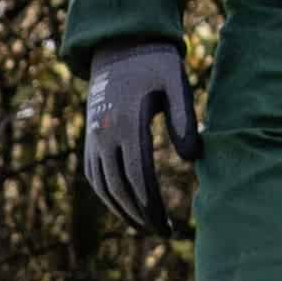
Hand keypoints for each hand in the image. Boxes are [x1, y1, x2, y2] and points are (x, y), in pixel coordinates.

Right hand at [81, 42, 198, 234]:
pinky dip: (107, 197)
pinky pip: (94, 176)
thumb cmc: (154, 64)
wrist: (119, 47)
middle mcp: (104, 133)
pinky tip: (125, 208)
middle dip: (140, 215)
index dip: (152, 205)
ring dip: (123, 211)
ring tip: (146, 227)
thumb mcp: (175, 81)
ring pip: (103, 186)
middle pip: (120, 187)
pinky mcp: (90, 138)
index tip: (168, 226)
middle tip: (162, 233)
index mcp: (126, 121)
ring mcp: (93, 137)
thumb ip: (184, 118)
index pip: (138, 176)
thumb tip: (191, 160)